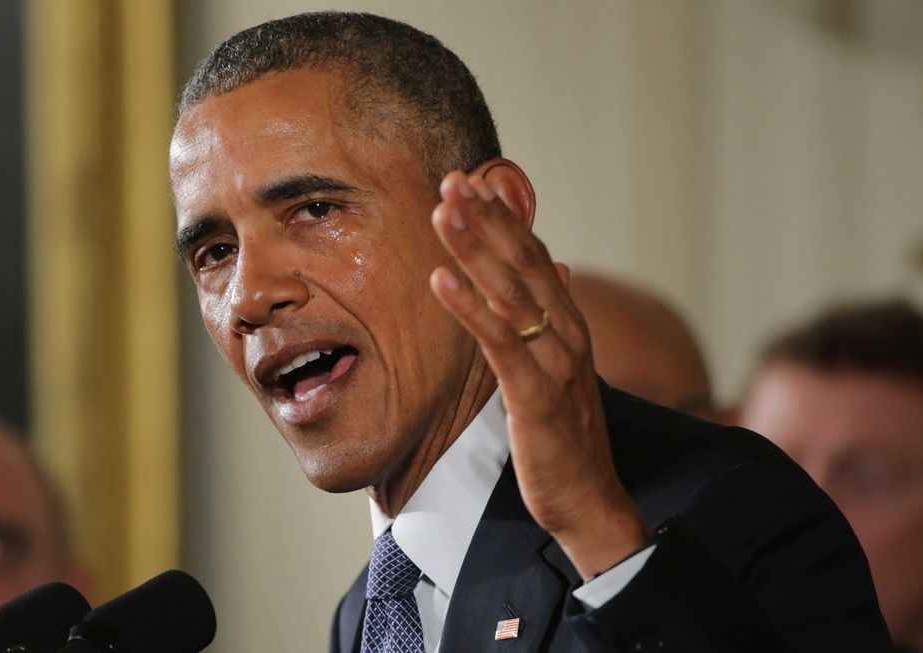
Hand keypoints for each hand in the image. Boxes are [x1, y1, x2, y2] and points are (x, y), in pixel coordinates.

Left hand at [429, 163, 651, 576]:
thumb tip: (557, 269)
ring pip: (511, 293)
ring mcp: (555, 363)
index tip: (474, 183)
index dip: (505, 220)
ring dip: (475, 249)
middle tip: (452, 180)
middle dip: (487, 219)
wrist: (591, 500)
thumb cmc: (567, 438)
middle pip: (524, 264)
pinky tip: (441, 280)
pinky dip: (470, 308)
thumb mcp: (561, 371)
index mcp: (570, 326)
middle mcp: (567, 334)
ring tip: (444, 212)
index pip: (536, 259)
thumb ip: (554, 318)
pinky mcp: (537, 396)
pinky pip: (500, 344)